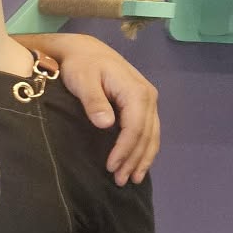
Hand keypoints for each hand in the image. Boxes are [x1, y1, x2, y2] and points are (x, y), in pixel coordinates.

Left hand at [39, 32, 160, 183]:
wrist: (85, 51)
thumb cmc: (81, 65)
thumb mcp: (83, 80)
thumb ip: (94, 101)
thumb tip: (106, 124)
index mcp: (136, 92)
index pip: (134, 128)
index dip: (124, 150)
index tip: (111, 167)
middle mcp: (148, 97)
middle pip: (146, 135)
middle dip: (134, 160)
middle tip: (119, 181)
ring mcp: (148, 101)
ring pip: (151, 135)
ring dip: (142, 159)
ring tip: (131, 179)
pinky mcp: (142, 105)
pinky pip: (149, 131)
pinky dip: (145, 149)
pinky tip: (138, 163)